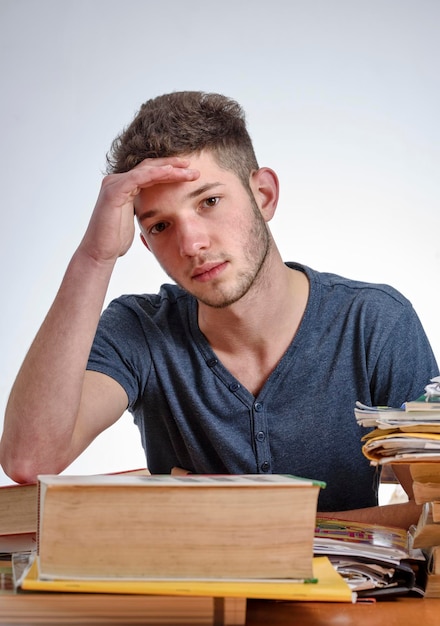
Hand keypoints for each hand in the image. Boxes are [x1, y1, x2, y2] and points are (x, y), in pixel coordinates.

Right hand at [79, 157, 199, 263]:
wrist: (100, 253)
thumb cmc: (116, 240)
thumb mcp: (135, 220)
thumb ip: (143, 208)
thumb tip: (157, 210)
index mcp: (123, 187)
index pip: (149, 173)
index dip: (169, 171)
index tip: (188, 173)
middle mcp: (117, 181)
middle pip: (149, 167)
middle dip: (172, 166)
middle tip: (192, 167)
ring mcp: (114, 184)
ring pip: (147, 170)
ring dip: (170, 169)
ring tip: (189, 170)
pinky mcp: (114, 190)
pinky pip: (139, 177)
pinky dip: (156, 173)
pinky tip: (171, 172)